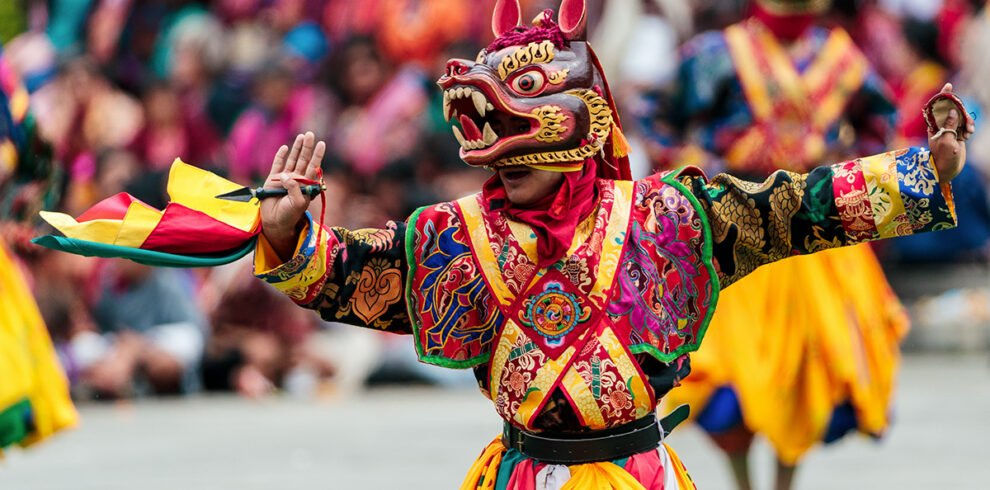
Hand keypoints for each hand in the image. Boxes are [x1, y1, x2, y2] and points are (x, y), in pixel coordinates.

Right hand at [260, 132, 326, 259]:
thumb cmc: (289, 215)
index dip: (317, 155)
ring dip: (297, 148)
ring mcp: (285, 178)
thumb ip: (294, 188)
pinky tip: (285, 148)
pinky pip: (277, 165)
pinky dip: (281, 156)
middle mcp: (297, 179)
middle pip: (303, 159)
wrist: (274, 222)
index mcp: (306, 185)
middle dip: (307, 147)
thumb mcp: (297, 203)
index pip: (313, 167)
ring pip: (292, 160)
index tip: (322, 143)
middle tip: (310, 134)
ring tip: (302, 136)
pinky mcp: (272, 179)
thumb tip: (287, 175)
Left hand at [928, 83, 973, 180]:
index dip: (943, 96)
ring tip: (968, 134)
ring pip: (962, 116)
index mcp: (934, 125)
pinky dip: (969, 128)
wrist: (946, 170)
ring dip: (968, 122)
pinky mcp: (957, 133)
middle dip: (963, 113)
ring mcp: (950, 128)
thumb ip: (949, 126)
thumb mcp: (946, 142)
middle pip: (954, 109)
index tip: (948, 86)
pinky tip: (968, 136)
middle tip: (967, 126)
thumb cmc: (943, 158)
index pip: (937, 106)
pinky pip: (966, 124)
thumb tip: (952, 111)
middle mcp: (941, 125)